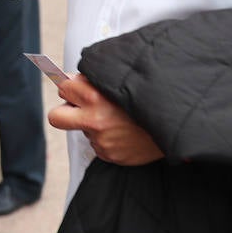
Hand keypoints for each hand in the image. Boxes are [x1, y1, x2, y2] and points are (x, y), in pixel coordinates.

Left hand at [47, 75, 163, 165]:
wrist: (175, 124)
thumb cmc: (149, 98)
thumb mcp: (122, 79)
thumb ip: (94, 78)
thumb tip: (68, 78)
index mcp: (95, 97)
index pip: (62, 88)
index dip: (71, 87)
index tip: (76, 88)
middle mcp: (95, 120)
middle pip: (56, 117)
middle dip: (64, 111)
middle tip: (78, 107)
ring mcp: (102, 140)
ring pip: (83, 130)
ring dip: (93, 124)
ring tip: (117, 118)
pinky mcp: (110, 155)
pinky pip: (99, 144)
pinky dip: (107, 138)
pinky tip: (124, 131)